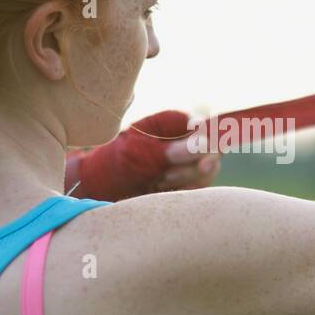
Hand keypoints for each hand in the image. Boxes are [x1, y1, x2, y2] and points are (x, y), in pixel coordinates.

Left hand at [64, 110, 221, 200]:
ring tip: (157, 184)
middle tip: (165, 177)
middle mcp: (186, 137)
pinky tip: (163, 192)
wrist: (102, 187)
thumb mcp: (138, 155)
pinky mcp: (188, 178)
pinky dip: (184, 192)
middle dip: (191, 169)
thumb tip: (203, 144)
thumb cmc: (116, 163)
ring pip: (208, 171)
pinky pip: (200, 186)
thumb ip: (169, 151)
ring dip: (186, 182)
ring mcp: (189, 159)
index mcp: (174, 122)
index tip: (200, 165)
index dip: (207, 147)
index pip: (207, 128)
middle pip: (212, 151)